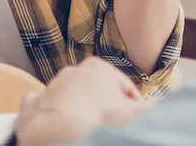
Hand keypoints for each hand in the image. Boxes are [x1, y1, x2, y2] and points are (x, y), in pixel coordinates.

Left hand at [15, 58, 151, 145]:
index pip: (123, 85)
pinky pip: (46, 102)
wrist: (58, 126)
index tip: (137, 116)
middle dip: (105, 103)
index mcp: (99, 67)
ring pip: (72, 95)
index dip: (132, 102)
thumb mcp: (129, 111)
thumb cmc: (97, 115)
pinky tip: (57, 121)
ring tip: (88, 127)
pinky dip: (51, 110)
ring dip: (81, 108)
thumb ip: (145, 108)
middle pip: (97, 88)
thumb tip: (157, 106)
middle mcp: (74, 70)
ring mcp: (54, 84)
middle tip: (113, 123)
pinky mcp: (38, 99)